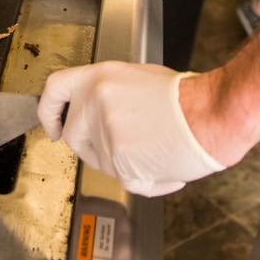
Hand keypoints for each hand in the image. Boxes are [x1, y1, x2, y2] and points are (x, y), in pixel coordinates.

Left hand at [38, 62, 223, 196]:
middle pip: (73, 136)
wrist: (211, 114)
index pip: (54, 90)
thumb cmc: (184, 98)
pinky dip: (147, 180)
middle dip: (93, 146)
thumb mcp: (136, 79)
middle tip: (121, 145)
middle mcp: (96, 104)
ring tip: (154, 147)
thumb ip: (107, 96)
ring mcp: (106, 134)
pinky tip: (165, 163)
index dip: (48, 112)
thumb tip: (94, 115)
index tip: (54, 126)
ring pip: (101, 162)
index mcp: (99, 78)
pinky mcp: (121, 162)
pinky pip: (126, 181)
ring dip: (124, 163)